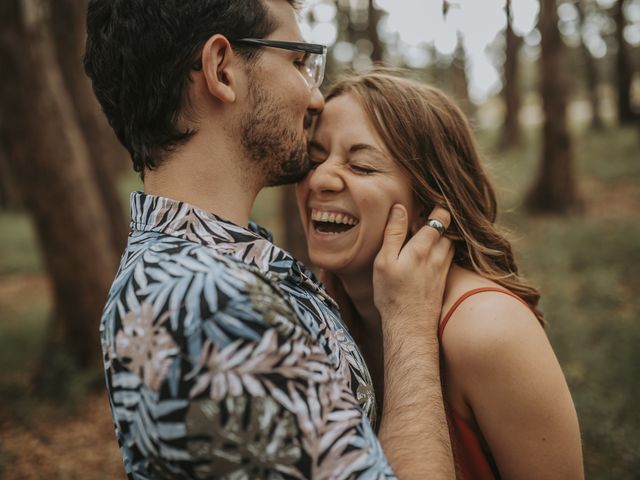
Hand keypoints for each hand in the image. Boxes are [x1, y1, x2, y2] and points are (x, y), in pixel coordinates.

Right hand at [373, 204, 453, 330]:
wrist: (410, 326)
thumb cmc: (392, 294)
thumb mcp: (385, 261)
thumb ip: (394, 234)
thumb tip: (400, 208)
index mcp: (423, 247)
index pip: (440, 217)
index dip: (437, 207)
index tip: (429, 200)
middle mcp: (439, 256)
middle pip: (448, 229)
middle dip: (441, 220)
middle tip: (427, 214)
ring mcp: (444, 269)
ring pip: (450, 243)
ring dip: (443, 235)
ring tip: (428, 232)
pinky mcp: (444, 280)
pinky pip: (449, 257)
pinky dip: (444, 250)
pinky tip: (431, 254)